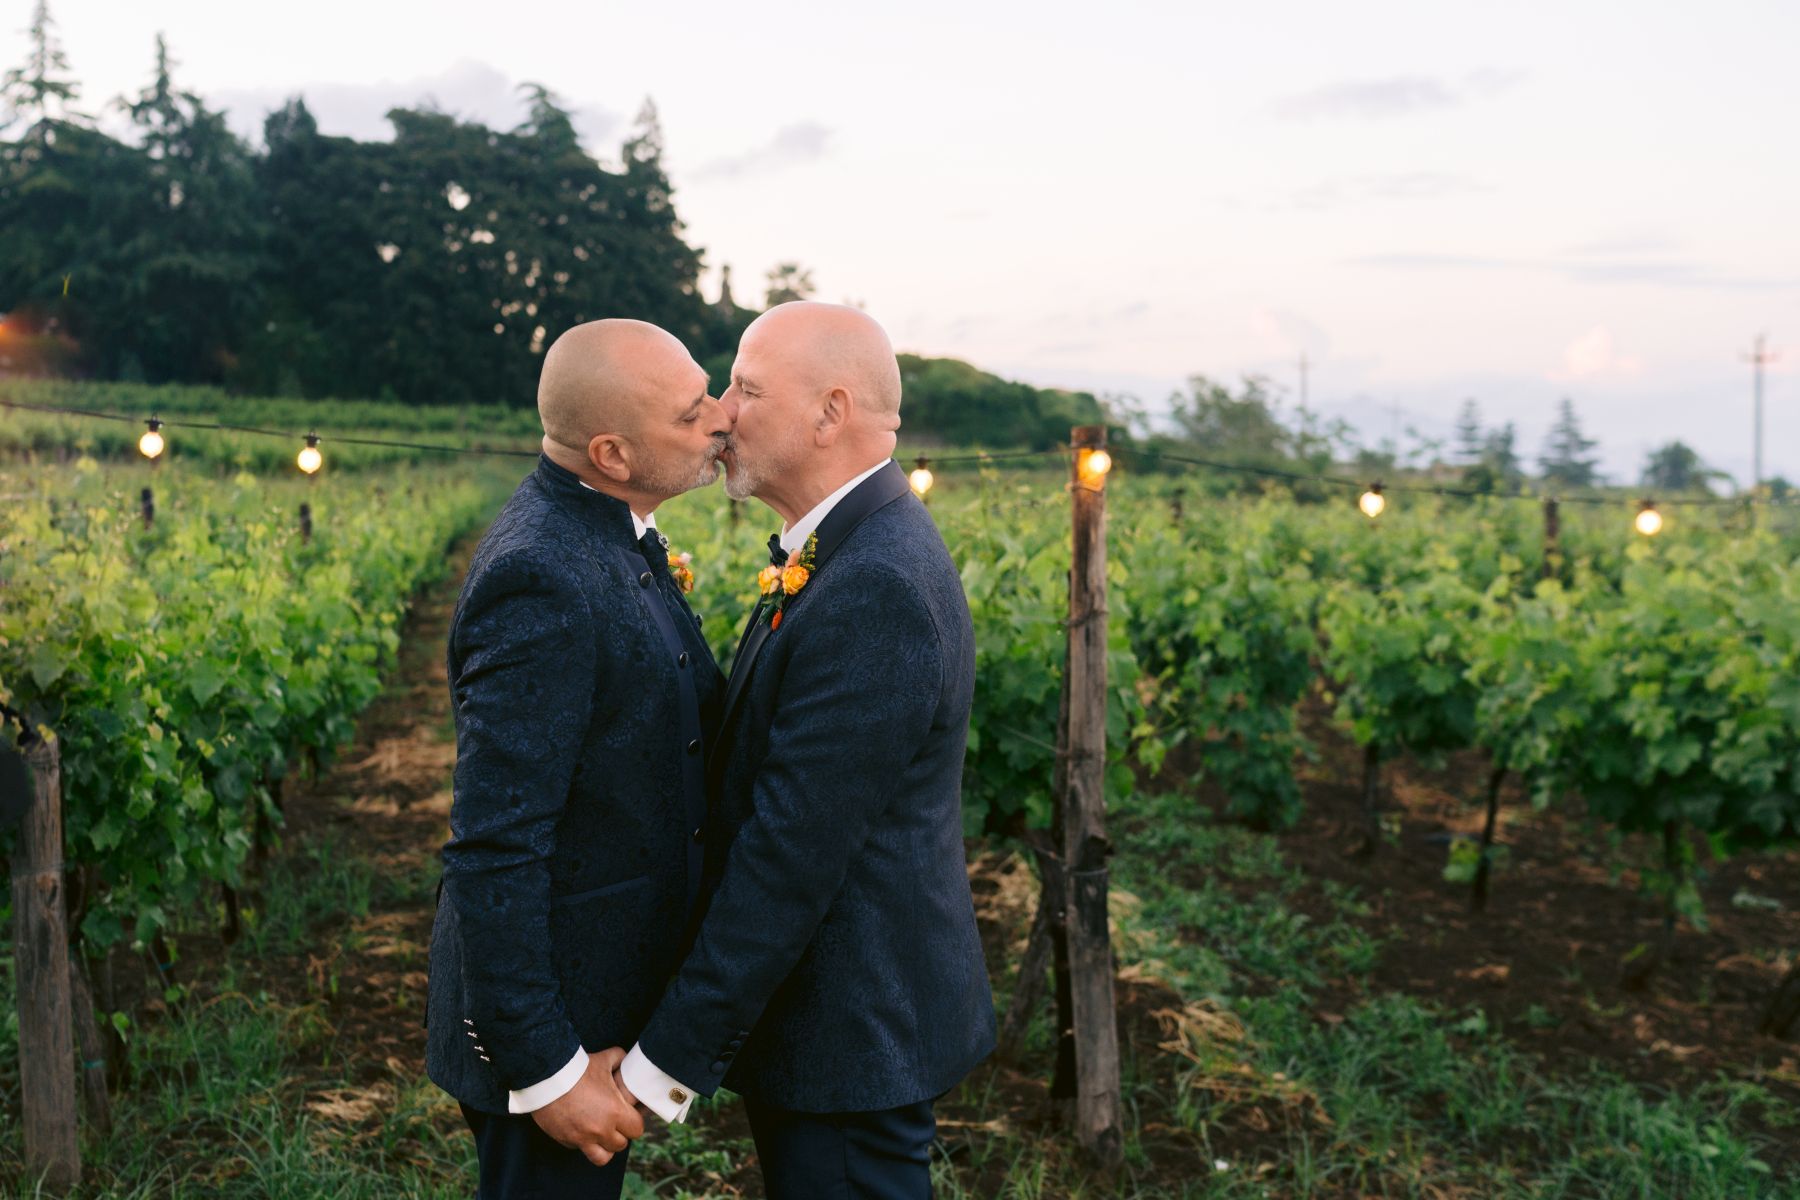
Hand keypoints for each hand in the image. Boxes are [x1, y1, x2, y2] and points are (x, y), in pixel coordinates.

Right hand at [529, 1047, 645, 1165]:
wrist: (546, 1077)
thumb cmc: (577, 1069)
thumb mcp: (603, 1059)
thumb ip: (619, 1059)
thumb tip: (624, 1061)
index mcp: (615, 1112)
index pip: (636, 1129)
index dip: (635, 1121)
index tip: (630, 1114)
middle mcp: (600, 1130)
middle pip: (621, 1144)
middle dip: (620, 1134)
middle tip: (615, 1122)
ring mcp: (582, 1138)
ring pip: (602, 1157)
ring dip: (604, 1147)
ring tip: (601, 1135)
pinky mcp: (566, 1140)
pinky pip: (580, 1149)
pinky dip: (583, 1143)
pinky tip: (581, 1129)